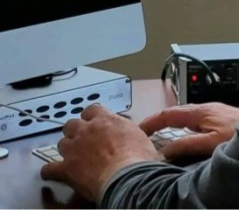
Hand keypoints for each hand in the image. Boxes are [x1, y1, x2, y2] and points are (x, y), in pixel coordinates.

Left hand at [39, 105, 158, 202]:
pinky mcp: (66, 168)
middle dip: (76, 131)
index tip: (95, 123)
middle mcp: (87, 130)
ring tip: (74, 157)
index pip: (91, 109)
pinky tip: (54, 173)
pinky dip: (51, 171)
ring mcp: (74, 149)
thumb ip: (129, 131)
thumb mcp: (141, 136)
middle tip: (84, 140)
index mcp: (106, 120)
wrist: (127, 176)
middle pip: (71, 124)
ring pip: (61, 144)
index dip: (91, 117)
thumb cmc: (138, 157)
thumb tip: (131, 133)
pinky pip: (49, 168)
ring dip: (67, 149)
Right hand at [138, 102, 238, 161]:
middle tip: (145, 134)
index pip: (168, 114)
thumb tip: (165, 150)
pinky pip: (194, 119)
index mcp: (200, 112)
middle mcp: (206, 108)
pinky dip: (182, 126)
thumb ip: (187, 145)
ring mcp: (213, 112)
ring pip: (185, 116)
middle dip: (158, 121)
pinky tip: (185, 134)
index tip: (137, 130)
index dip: (150, 122)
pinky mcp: (220, 117)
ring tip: (159, 135)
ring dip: (170, 123)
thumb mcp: (211, 143)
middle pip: (175, 113)